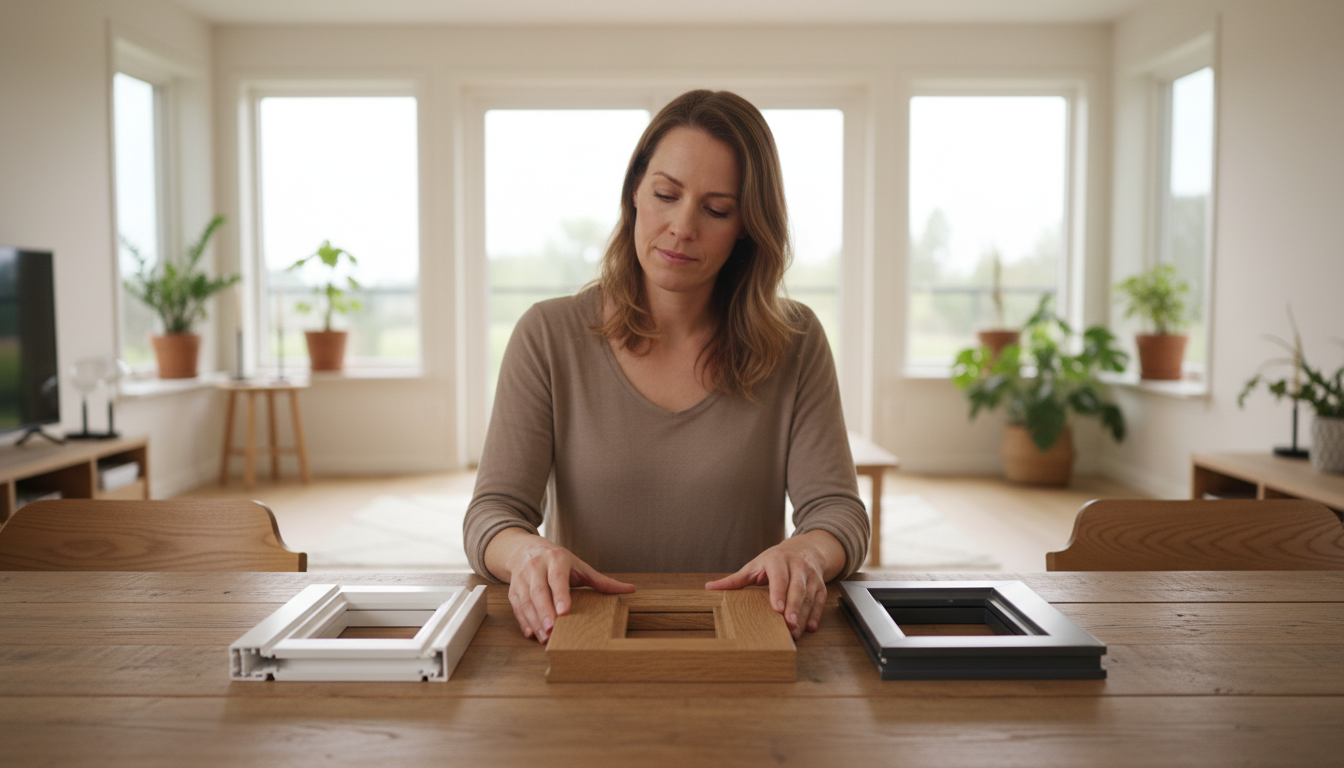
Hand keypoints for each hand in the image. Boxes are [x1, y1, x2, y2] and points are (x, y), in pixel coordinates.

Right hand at [484, 527, 634, 643]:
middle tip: (552, 630)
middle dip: (544, 612)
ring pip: (526, 601)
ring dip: (534, 620)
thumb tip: (630, 589)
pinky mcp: (513, 589)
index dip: (560, 595)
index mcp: (555, 559)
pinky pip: (517, 606)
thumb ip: (603, 581)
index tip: (564, 612)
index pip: (557, 578)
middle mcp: (536, 567)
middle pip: (538, 591)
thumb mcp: (580, 567)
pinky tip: (532, 633)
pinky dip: (523, 621)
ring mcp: (522, 578)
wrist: (525, 550)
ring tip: (544, 637)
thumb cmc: (558, 561)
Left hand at [705, 530, 845, 640]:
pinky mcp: (820, 585)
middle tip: (789, 625)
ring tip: (796, 632)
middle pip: (797, 588)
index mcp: (778, 560)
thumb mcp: (755, 566)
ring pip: (810, 596)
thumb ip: (735, 580)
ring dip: (804, 615)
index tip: (776, 608)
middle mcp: (797, 566)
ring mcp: (811, 576)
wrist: (806, 549)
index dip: (779, 592)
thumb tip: (709, 588)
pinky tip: (810, 627)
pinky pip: (820, 601)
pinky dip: (816, 615)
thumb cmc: (776, 560)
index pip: (779, 577)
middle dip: (794, 607)